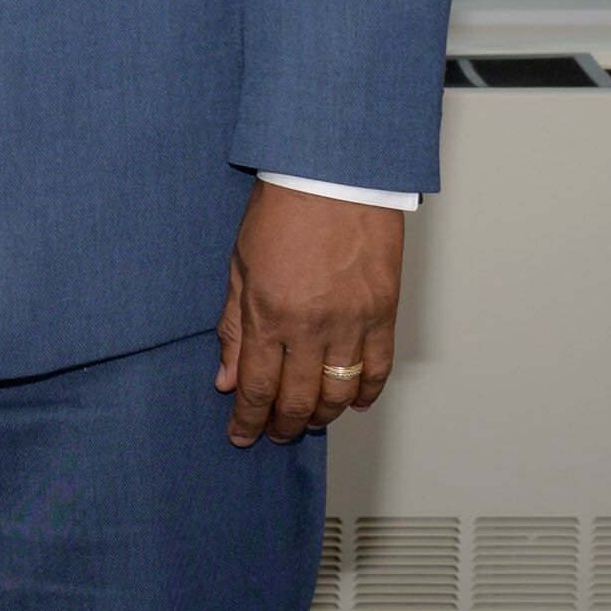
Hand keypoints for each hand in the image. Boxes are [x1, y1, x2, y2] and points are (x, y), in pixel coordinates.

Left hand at [213, 180, 403, 447]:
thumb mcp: (239, 266)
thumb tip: (226, 378)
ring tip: (309, 421)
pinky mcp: (384, 312)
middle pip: (298, 399)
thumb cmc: (283, 210)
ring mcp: (352, 322)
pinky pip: (379, 368)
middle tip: (275, 434)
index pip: (257, 386)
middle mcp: (312, 326)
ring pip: (340, 392)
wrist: (333, 175)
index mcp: (270, 314)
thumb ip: (234, 327)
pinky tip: (355, 402)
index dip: (249, 418)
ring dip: (323, 416)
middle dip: (283, 425)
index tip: (243, 435)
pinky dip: (367, 392)